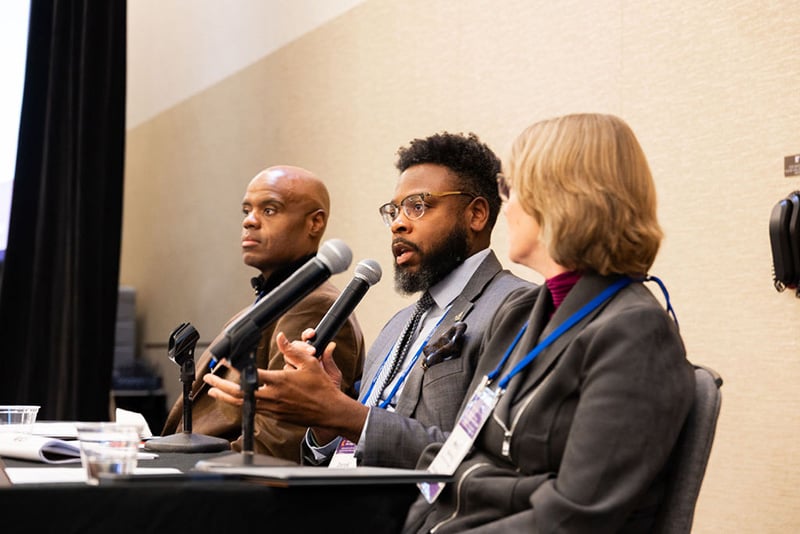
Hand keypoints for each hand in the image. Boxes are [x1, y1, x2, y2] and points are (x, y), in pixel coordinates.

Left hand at [205, 332, 367, 440]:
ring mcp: (272, 408)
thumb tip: (281, 337)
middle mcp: (273, 397)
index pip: (251, 374)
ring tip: (213, 390)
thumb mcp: (309, 364)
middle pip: (239, 393)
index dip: (234, 368)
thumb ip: (292, 350)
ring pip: (242, 404)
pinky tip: (234, 399)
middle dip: (221, 385)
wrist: (329, 411)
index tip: (223, 362)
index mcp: (280, 382)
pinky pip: (252, 409)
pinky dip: (240, 404)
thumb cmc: (321, 388)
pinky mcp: (274, 416)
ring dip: (226, 396)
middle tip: (209, 379)